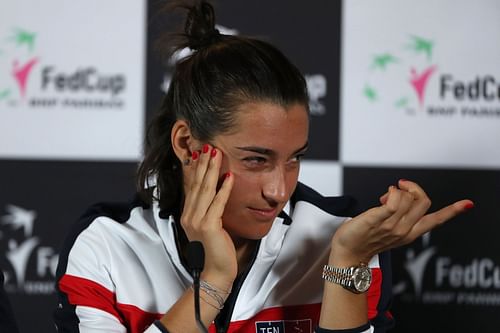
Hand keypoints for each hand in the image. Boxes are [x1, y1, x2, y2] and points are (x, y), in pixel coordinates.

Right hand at [180, 144, 235, 289]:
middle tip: (208, 145)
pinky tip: (230, 176)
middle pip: (196, 184)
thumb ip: (210, 210)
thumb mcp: (210, 226)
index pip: (191, 186)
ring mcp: (196, 221)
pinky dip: (224, 188)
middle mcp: (188, 215)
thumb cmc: (216, 250)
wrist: (216, 273)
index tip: (199, 152)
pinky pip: (218, 203)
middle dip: (203, 163)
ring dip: (211, 170)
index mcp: (188, 214)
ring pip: (205, 190)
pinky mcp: (209, 226)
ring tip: (216, 153)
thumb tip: (216, 192)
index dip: (195, 168)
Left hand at [330, 179, 472, 264]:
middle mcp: (404, 230)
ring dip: (397, 189)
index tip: (467, 204)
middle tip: (399, 188)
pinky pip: (393, 201)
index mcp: (410, 233)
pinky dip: (391, 192)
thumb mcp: (389, 227)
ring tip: (385, 196)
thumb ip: (399, 212)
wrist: (348, 252)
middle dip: (413, 187)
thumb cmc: (365, 237)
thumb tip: (401, 192)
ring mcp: (391, 226)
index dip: (452, 211)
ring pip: (408, 198)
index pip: (435, 220)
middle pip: (423, 201)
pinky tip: (384, 195)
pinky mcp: (377, 220)